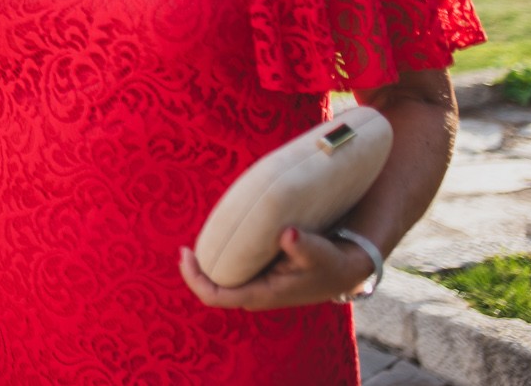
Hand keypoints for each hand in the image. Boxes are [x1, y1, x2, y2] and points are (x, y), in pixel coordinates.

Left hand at [179, 228, 373, 309]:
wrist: (345, 270)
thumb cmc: (330, 262)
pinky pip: (231, 271)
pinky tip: (219, 237)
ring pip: (220, 280)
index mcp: (261, 294)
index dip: (194, 277)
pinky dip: (221, 256)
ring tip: (198, 238)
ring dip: (207, 263)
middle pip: (212, 288)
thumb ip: (303, 245)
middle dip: (195, 269)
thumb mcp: (320, 253)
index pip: (215, 296)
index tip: (185, 252)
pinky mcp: (260, 277)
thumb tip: (288, 233)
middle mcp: (254, 294)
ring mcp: (256, 287)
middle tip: (185, 244)